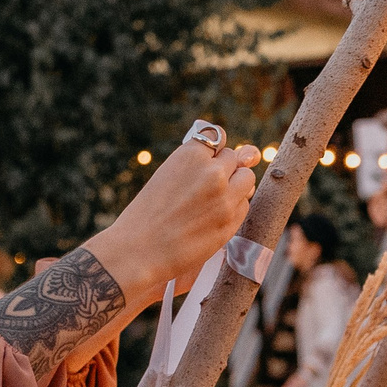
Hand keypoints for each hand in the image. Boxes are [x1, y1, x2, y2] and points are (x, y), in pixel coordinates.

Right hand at [85, 134, 260, 307]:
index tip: (205, 160)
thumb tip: (247, 154)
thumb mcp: (167, 175)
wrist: (139, 249)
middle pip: (234, 158)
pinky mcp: (232, 220)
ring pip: (247, 178)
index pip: (216, 137)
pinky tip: (213, 217)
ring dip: (236, 185)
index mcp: (190, 155)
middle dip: (224, 169)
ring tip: (214, 200)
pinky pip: (245, 204)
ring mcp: (225, 196)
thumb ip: (197, 165)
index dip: (212, 151)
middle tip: (205, 187)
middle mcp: (212, 171)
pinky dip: (235, 208)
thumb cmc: (148, 213)